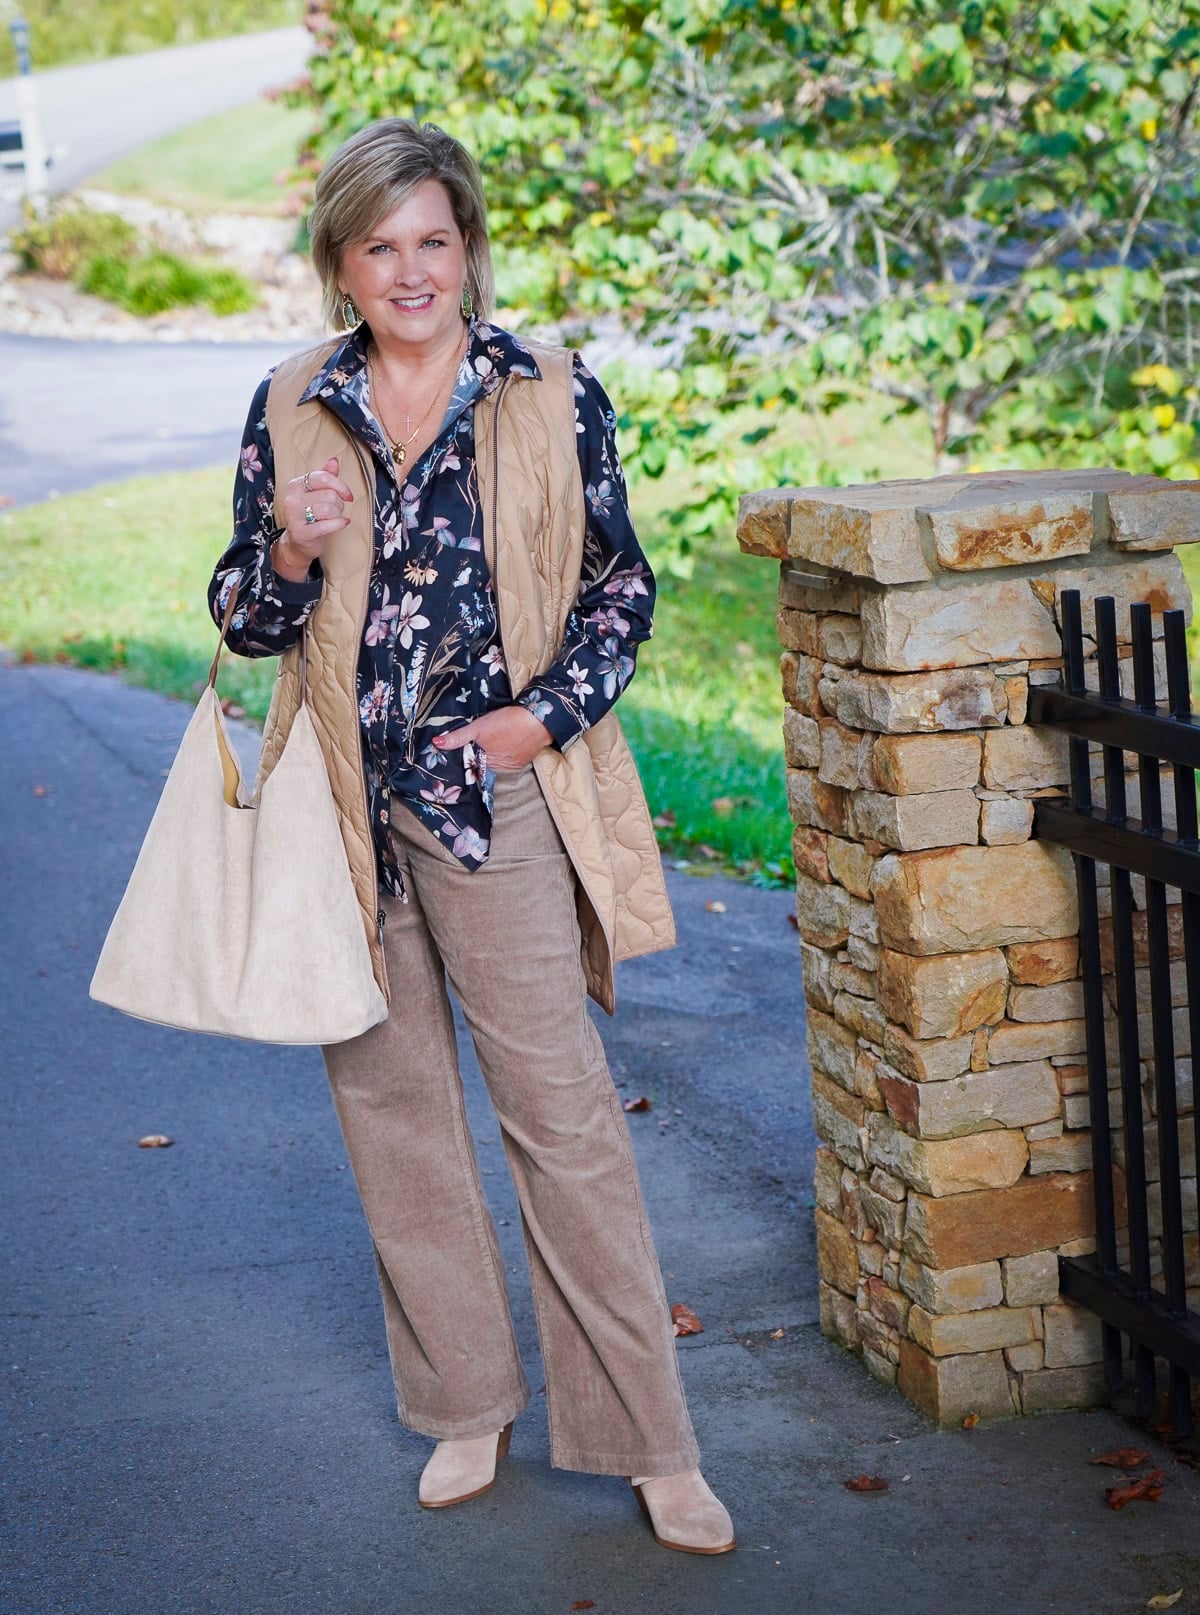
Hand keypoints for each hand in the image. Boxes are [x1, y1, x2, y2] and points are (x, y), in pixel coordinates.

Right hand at [273, 456, 354, 581]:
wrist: (298, 543)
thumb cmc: (310, 516)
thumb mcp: (316, 494)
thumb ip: (325, 477)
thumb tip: (334, 460)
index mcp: (296, 485)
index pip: (324, 478)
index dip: (341, 486)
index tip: (348, 496)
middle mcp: (292, 498)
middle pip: (329, 495)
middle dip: (339, 504)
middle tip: (336, 511)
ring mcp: (294, 516)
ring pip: (329, 509)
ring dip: (338, 514)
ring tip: (335, 518)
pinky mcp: (301, 532)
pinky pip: (327, 525)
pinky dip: (339, 524)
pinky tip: (342, 524)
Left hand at [434, 706, 553, 770]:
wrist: (538, 720)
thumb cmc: (507, 723)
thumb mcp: (478, 727)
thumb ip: (458, 737)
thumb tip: (436, 743)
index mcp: (486, 763)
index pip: (471, 763)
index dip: (467, 755)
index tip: (465, 747)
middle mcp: (499, 769)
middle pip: (484, 763)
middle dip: (480, 754)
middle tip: (480, 739)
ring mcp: (513, 766)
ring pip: (497, 761)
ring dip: (494, 753)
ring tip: (494, 739)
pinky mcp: (524, 760)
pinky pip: (510, 759)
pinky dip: (507, 751)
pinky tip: (506, 741)